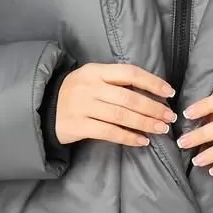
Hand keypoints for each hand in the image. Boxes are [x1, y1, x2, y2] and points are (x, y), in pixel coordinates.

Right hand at [54, 63, 176, 146]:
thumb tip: (149, 93)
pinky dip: (128, 137)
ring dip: (145, 123)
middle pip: (129, 97)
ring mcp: (83, 106)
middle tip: (169, 117)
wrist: (43, 108)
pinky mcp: (79, 126)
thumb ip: (114, 82)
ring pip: (121, 115)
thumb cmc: (75, 93)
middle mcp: (90, 87)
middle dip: (153, 108)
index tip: (169, 92)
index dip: (152, 82)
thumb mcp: (91, 78)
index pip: (130, 73)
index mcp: (96, 71)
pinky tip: (141, 141)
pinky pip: (109, 132)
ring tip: (160, 130)